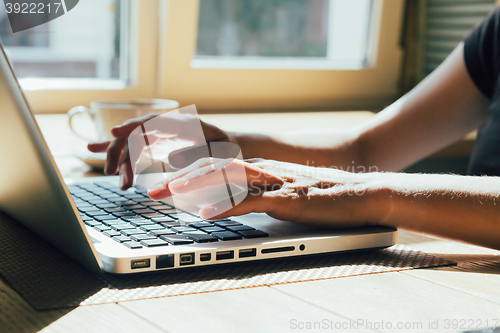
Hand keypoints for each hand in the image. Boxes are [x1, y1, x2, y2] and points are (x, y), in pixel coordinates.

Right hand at [87, 113, 235, 188]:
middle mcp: (167, 125)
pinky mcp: (155, 141)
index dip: (132, 126)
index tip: (115, 133)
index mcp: (183, 123)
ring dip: (120, 159)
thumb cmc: (226, 150)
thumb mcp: (218, 152)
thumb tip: (170, 158)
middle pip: (135, 134)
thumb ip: (198, 154)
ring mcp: (159, 132)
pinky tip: (91, 148)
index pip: (152, 121)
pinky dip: (113, 147)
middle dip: (123, 153)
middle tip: (119, 177)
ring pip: (131, 141)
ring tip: (114, 177)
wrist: (229, 148)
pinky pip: (131, 144)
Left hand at [148, 158, 382, 227]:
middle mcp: (263, 169)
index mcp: (259, 168)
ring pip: (226, 178)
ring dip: (194, 186)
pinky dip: (225, 206)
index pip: (215, 167)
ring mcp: (274, 182)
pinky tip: (206, 213)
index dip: (186, 174)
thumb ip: (258, 196)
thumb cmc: (322, 197)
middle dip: (179, 180)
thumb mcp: (282, 194)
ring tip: (168, 195)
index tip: (164, 186)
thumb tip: (231, 205)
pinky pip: (250, 201)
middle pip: (213, 169)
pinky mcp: (287, 198)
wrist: (361, 194)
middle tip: (153, 193)